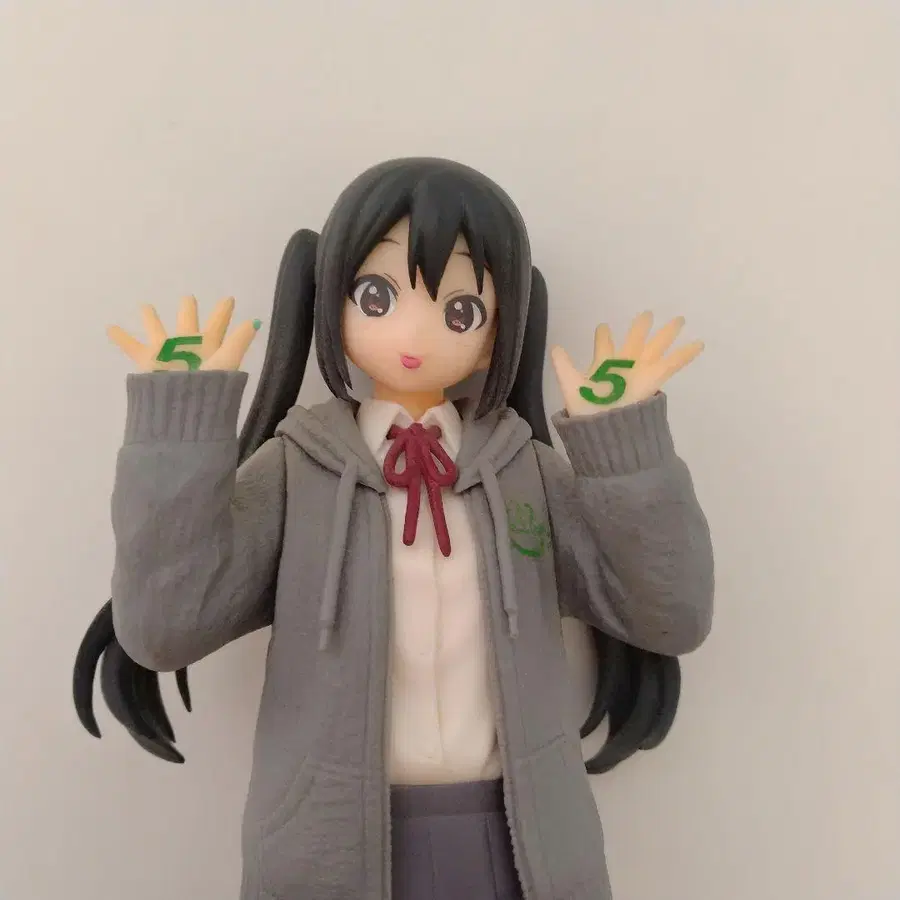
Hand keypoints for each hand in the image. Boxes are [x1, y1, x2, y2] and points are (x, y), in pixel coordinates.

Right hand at [107, 296, 260, 371]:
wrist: (185, 408)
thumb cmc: (209, 385)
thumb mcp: (227, 360)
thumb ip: (238, 341)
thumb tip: (255, 322)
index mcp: (208, 346)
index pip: (217, 325)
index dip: (223, 313)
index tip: (229, 299)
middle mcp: (188, 347)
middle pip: (187, 322)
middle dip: (187, 310)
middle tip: (188, 299)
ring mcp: (167, 353)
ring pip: (157, 330)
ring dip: (151, 318)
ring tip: (145, 306)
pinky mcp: (150, 360)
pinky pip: (133, 346)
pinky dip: (122, 338)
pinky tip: (111, 328)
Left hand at [550, 312, 703, 416]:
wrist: (604, 428)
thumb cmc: (587, 408)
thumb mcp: (571, 384)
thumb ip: (564, 365)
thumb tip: (555, 347)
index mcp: (604, 364)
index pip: (604, 345)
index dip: (603, 335)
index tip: (603, 327)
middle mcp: (624, 365)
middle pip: (635, 340)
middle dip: (640, 327)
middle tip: (647, 313)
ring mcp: (640, 370)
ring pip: (656, 346)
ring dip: (667, 333)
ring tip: (679, 320)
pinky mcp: (653, 378)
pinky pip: (672, 363)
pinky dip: (685, 354)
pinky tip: (699, 343)